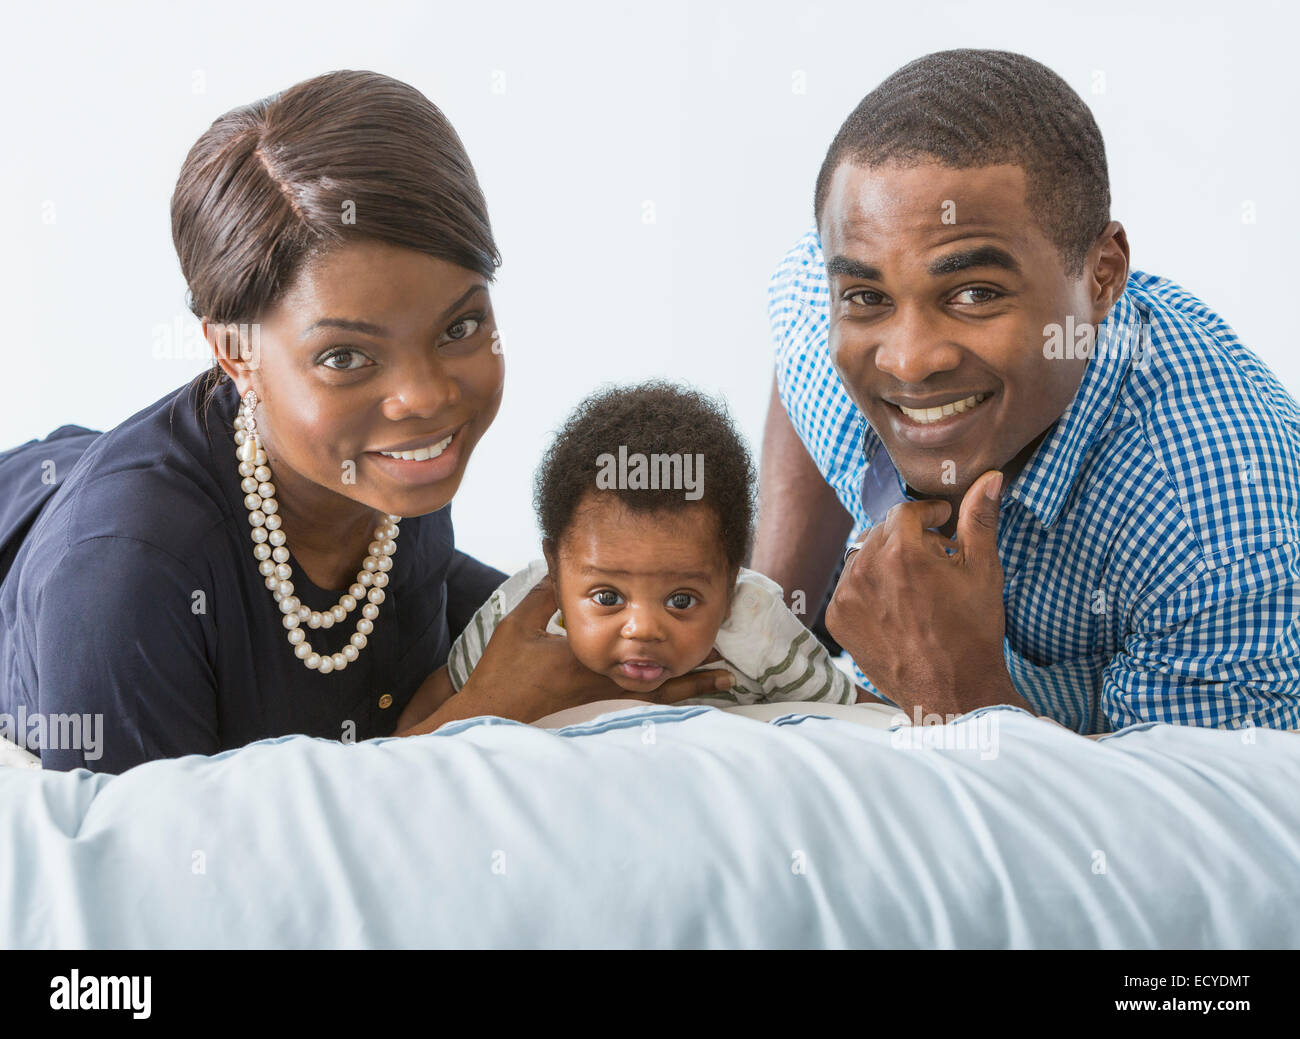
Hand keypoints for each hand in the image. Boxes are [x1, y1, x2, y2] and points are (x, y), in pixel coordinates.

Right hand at [409, 577, 734, 732]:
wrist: (488, 715)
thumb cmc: (502, 672)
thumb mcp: (520, 625)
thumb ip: (546, 595)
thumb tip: (562, 564)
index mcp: (590, 659)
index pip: (641, 650)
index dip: (674, 642)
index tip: (703, 629)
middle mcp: (602, 685)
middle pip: (661, 683)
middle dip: (695, 675)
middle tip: (729, 671)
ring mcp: (598, 705)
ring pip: (654, 700)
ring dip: (687, 692)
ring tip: (719, 686)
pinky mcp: (590, 716)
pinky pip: (637, 711)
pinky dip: (663, 705)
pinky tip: (679, 705)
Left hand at [825, 470, 1031, 719]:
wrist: (951, 691)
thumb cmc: (972, 632)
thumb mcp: (983, 572)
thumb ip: (979, 520)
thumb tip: (989, 478)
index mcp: (901, 552)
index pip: (905, 511)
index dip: (928, 514)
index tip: (942, 523)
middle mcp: (866, 569)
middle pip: (882, 531)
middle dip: (908, 537)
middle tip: (934, 556)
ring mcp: (846, 595)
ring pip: (862, 556)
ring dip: (886, 560)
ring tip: (914, 583)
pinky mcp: (837, 619)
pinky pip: (850, 586)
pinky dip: (869, 587)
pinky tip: (895, 605)